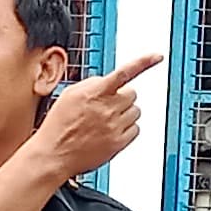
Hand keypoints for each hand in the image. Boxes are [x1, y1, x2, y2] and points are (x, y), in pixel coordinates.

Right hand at [31, 55, 161, 185]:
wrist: (54, 154)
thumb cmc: (58, 125)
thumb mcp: (69, 95)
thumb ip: (92, 84)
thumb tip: (108, 81)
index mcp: (94, 92)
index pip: (124, 72)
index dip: (143, 62)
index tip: (157, 56)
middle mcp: (107, 108)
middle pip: (132, 94)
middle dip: (122, 97)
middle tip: (107, 106)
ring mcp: (114, 126)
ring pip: (136, 111)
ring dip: (124, 113)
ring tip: (105, 122)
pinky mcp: (119, 143)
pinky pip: (136, 129)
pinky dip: (127, 129)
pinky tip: (110, 132)